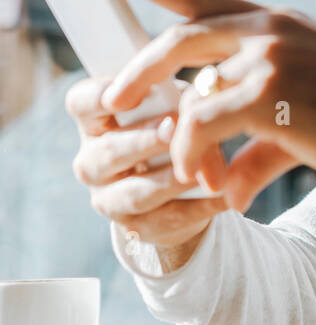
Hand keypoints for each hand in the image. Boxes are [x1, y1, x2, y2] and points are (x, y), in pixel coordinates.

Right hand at [66, 76, 229, 252]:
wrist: (178, 187)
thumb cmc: (172, 127)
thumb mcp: (176, 106)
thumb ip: (183, 104)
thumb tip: (199, 115)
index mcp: (94, 122)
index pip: (81, 103)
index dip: (98, 97)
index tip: (123, 96)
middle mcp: (92, 161)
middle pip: (109, 151)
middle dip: (145, 140)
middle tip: (174, 128)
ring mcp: (108, 198)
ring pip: (137, 192)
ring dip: (173, 179)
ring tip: (205, 169)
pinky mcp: (136, 227)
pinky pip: (168, 218)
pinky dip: (200, 207)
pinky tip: (225, 196)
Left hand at [99, 0, 315, 210]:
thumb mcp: (304, 124)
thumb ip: (255, 149)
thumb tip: (227, 190)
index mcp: (278, 24)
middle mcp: (270, 30)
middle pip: (180, 34)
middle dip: (138, 68)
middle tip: (111, 97)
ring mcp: (270, 57)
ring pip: (191, 93)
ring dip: (179, 140)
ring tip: (186, 174)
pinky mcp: (271, 93)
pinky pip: (205, 125)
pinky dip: (196, 159)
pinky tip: (211, 186)